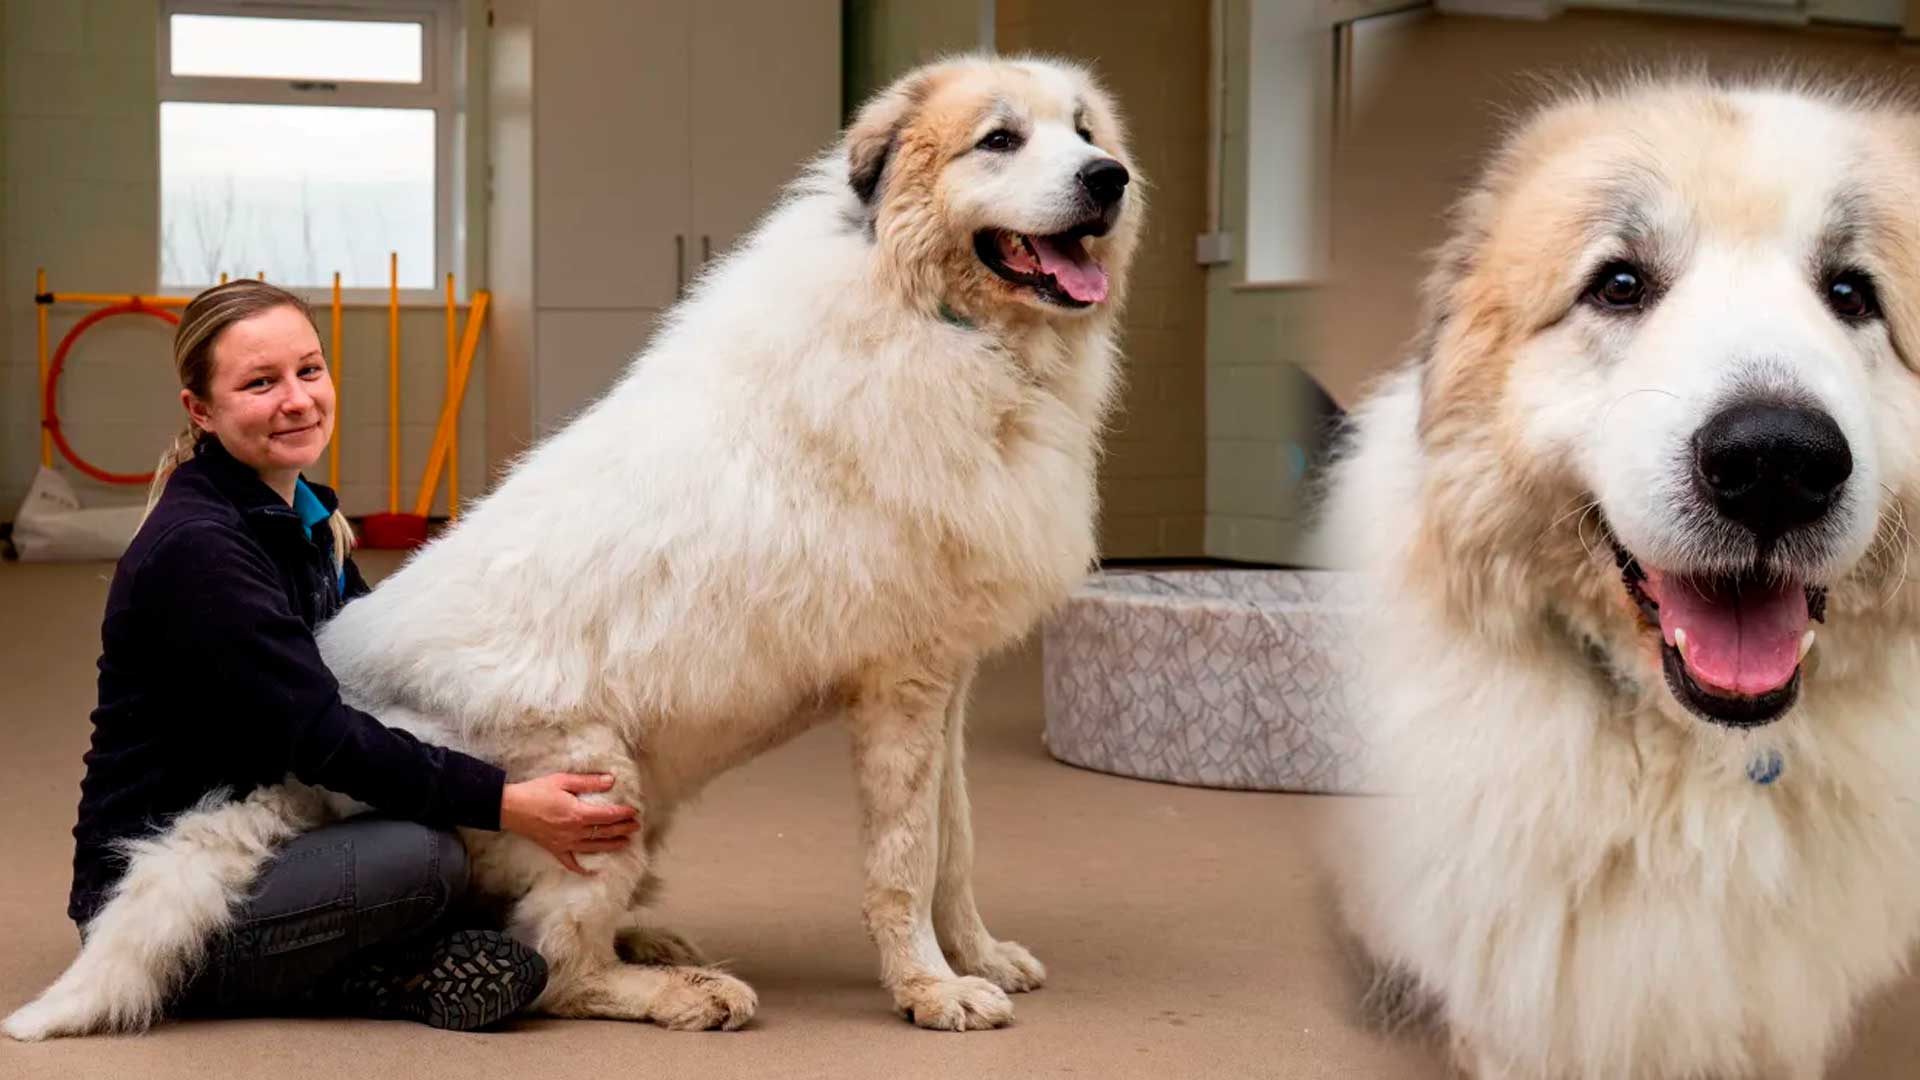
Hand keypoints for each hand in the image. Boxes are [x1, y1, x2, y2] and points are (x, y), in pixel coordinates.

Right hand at [500, 772, 639, 874]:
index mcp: (578, 814)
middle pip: (604, 832)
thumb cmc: (536, 791)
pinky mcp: (554, 849)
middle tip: (636, 827)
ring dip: (611, 846)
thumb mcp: (563, 780)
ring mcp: (564, 843)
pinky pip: (570, 862)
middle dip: (622, 829)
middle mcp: (574, 831)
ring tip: (625, 843)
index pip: (608, 815)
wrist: (510, 807)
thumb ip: (588, 782)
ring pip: (593, 847)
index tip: (634, 812)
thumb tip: (611, 780)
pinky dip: (582, 868)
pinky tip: (593, 872)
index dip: (623, 814)